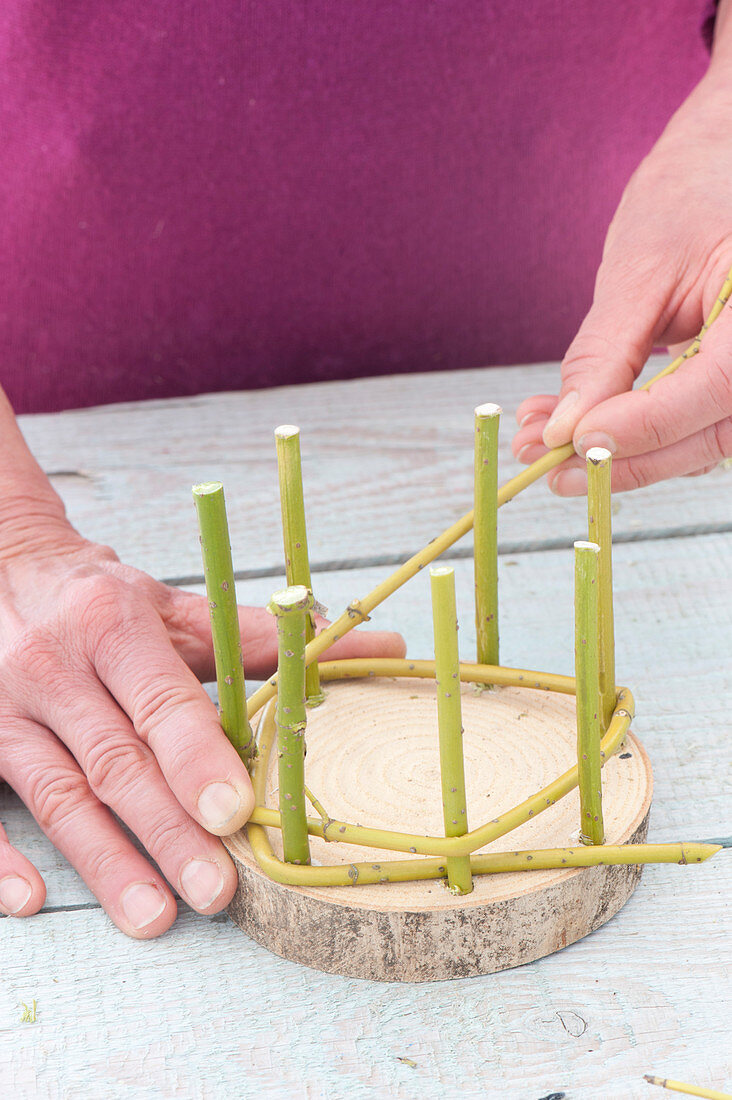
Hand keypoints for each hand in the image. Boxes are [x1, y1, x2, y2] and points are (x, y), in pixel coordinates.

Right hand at [0, 517, 403, 936]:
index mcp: (112, 624)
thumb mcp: (176, 610)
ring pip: (57, 795)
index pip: (159, 699)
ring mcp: (1, 707)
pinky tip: (30, 900)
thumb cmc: (104, 601)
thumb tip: (380, 647)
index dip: (196, 758)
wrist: (1, 569)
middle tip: (217, 891)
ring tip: (154, 915)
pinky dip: (0, 857)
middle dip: (167, 831)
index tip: (233, 812)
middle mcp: (52, 665)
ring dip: (106, 860)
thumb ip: (265, 639)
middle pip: (114, 760)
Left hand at [512, 63, 731, 494]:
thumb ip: (605, 355)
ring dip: (619, 456)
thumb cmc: (689, 202)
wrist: (721, 173)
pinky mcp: (731, 390)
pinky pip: (689, 430)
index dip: (644, 427)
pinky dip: (630, 437)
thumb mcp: (639, 271)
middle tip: (544, 465)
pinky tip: (568, 429)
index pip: (713, 390)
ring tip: (540, 442)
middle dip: (622, 458)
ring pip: (697, 445)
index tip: (574, 440)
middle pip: (708, 436)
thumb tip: (564, 429)